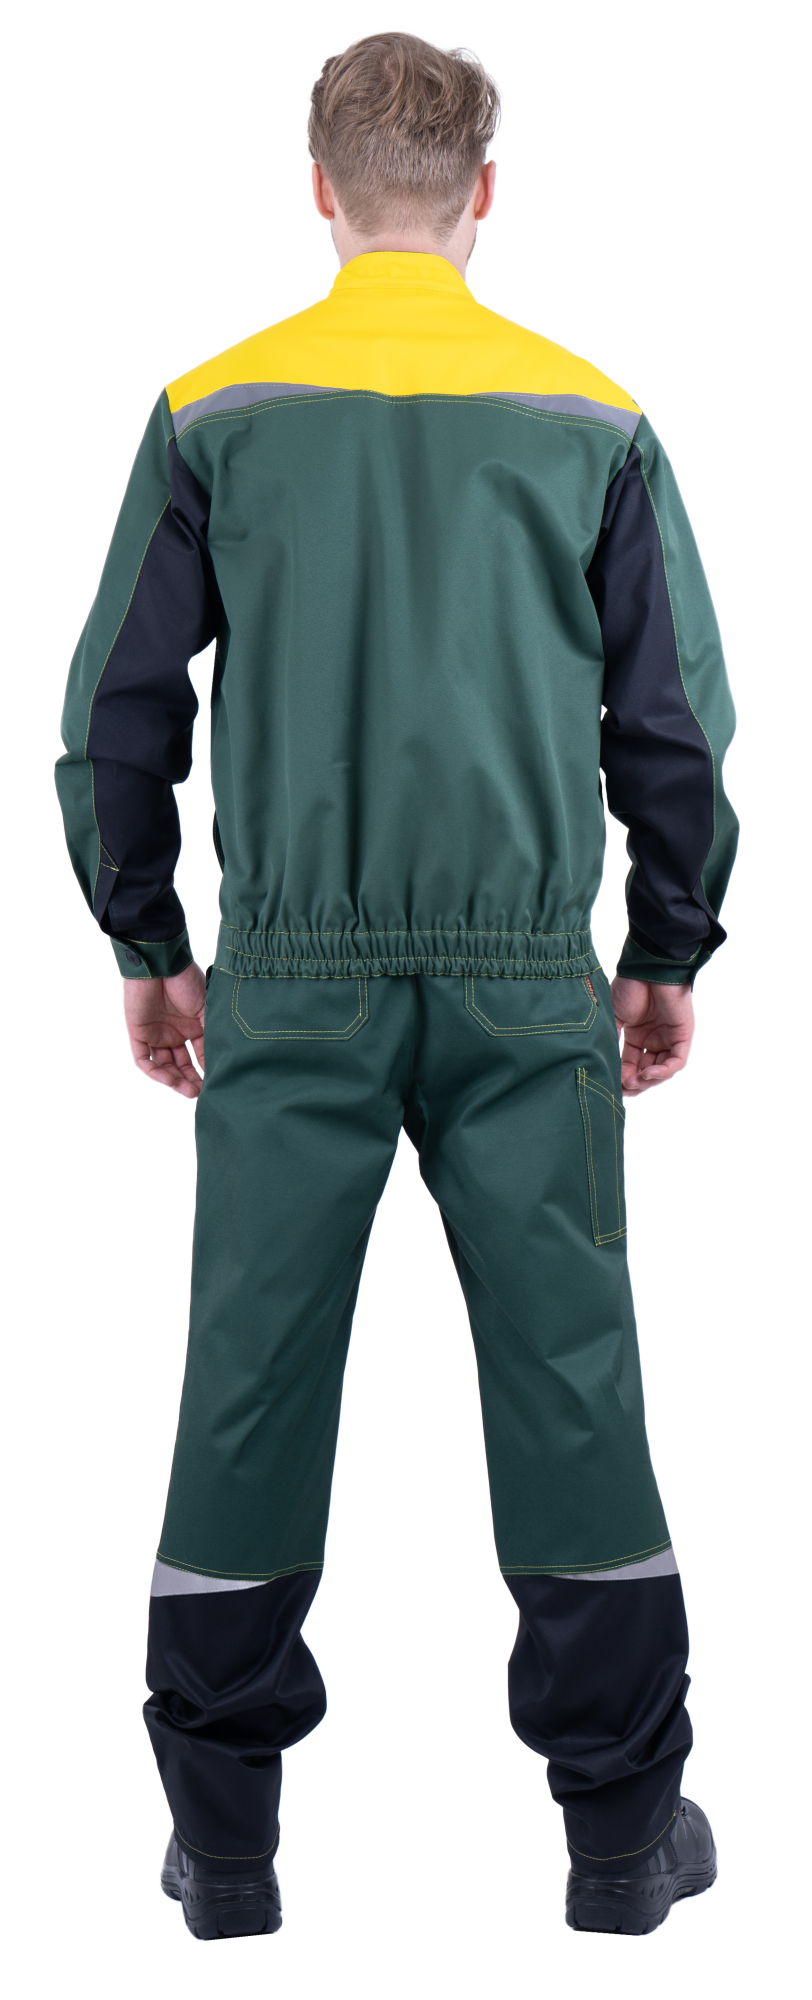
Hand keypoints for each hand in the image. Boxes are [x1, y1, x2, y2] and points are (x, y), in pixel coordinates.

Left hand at [120, 961, 206, 1099]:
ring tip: (187, 1090)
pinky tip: (167, 1079)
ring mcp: (154, 1034)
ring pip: (161, 1066)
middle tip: (198, 1093)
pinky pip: (142, 1059)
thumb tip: (222, 1061)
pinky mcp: (137, 1033)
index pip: (197, 1056)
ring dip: (173, 1080)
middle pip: (179, 1065)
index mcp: (190, 1027)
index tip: (214, 1083)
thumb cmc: (186, 980)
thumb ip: (210, 1034)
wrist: (161, 962)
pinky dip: (154, 1072)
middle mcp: (172, 1033)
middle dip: (188, 1080)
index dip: (205, 1071)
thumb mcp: (205, 1010)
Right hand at [610, 975, 695, 1099]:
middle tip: (623, 1089)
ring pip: (663, 1070)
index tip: (612, 1087)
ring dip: (648, 1080)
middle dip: (636, 1084)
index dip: (623, 1078)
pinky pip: (677, 1061)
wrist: (647, 967)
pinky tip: (647, 1074)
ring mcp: (671, 1038)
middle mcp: (656, 1039)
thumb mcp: (615, 1017)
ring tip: (633, 1082)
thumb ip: (611, 1039)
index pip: (632, 1064)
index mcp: (639, 1036)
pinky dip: (663, 1071)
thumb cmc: (630, 986)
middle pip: (648, 1072)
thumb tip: (602, 1064)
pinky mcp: (684, 1035)